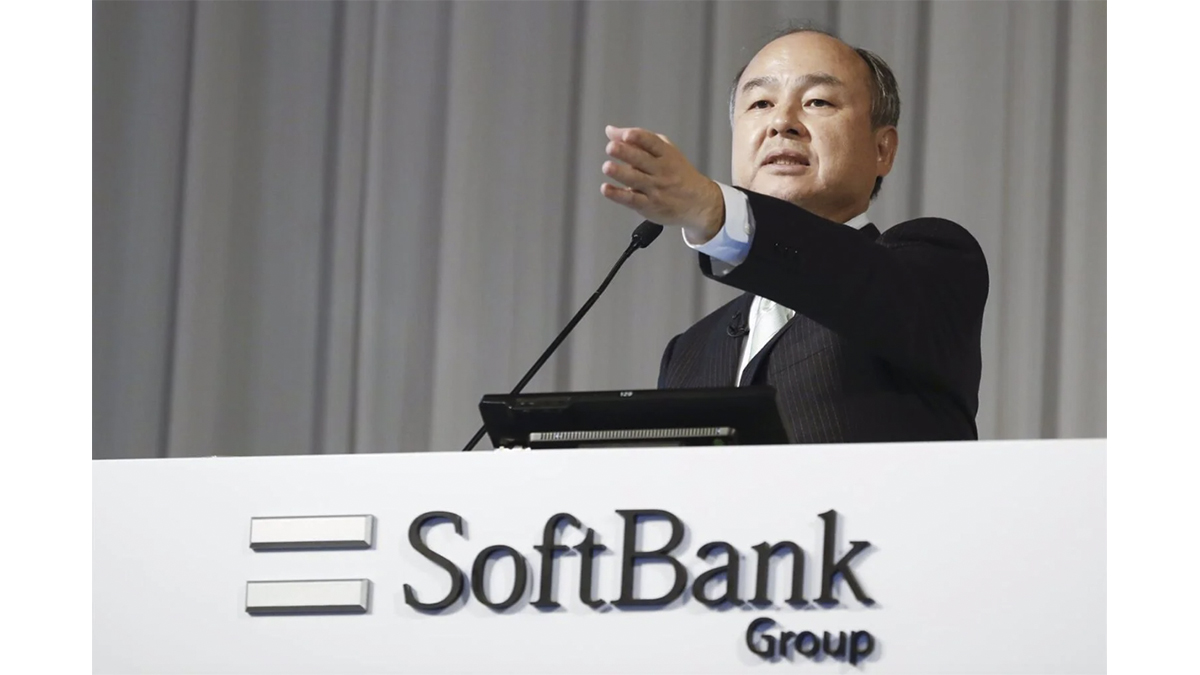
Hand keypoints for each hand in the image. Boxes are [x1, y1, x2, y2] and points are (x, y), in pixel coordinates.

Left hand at [600, 125, 724, 242]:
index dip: (639, 138)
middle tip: (611, 147)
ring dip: (620, 173)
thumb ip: (638, 140)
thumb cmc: (676, 173)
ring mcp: (656, 188)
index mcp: (666, 154)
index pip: (652, 143)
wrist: (698, 203)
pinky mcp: (649, 205)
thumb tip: (610, 131)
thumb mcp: (664, 152)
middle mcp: (661, 170)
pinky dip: (618, 195)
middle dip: (626, 153)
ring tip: (607, 167)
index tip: (627, 135)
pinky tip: (606, 189)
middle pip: (642, 159)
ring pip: (636, 179)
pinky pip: (632, 200)